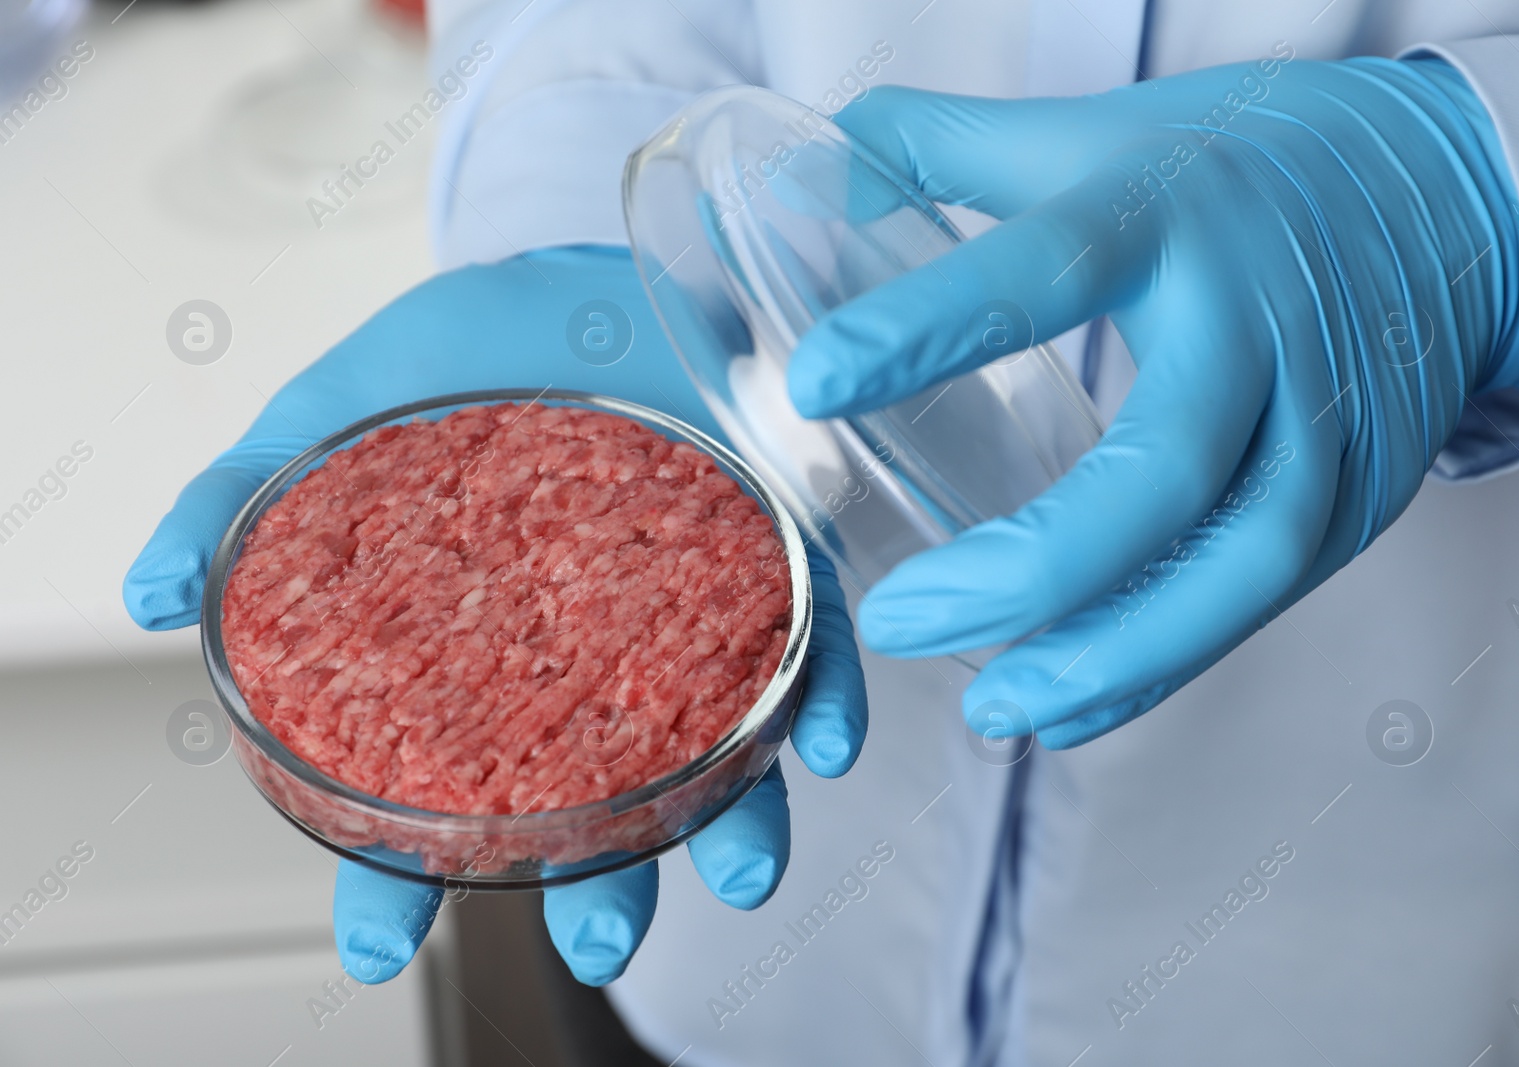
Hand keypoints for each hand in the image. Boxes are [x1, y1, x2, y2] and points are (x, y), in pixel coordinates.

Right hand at [125, 245, 867, 984]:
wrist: (592, 268)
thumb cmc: (466, 353)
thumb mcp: (334, 418)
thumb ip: (243, 500)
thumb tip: (148, 596)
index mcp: (479, 652)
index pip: (432, 785)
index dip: (397, 871)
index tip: (375, 947)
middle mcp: (591, 656)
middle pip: (593, 800)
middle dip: (598, 882)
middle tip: (599, 945)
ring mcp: (691, 616)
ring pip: (718, 748)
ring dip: (735, 823)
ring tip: (737, 874)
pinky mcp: (775, 555)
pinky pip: (812, 639)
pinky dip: (825, 698)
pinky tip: (823, 746)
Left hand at [789, 55, 1518, 747]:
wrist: (1448, 196)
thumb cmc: (1241, 165)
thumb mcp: (1101, 133)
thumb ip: (950, 147)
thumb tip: (809, 170)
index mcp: (1171, 218)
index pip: (1049, 269)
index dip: (933, 325)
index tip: (813, 382)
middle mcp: (1256, 326)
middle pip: (1161, 469)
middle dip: (1030, 568)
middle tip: (898, 621)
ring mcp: (1324, 424)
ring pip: (1233, 565)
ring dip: (1109, 655)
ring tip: (994, 710)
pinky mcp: (1359, 498)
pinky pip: (1257, 601)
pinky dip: (1162, 665)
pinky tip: (1070, 707)